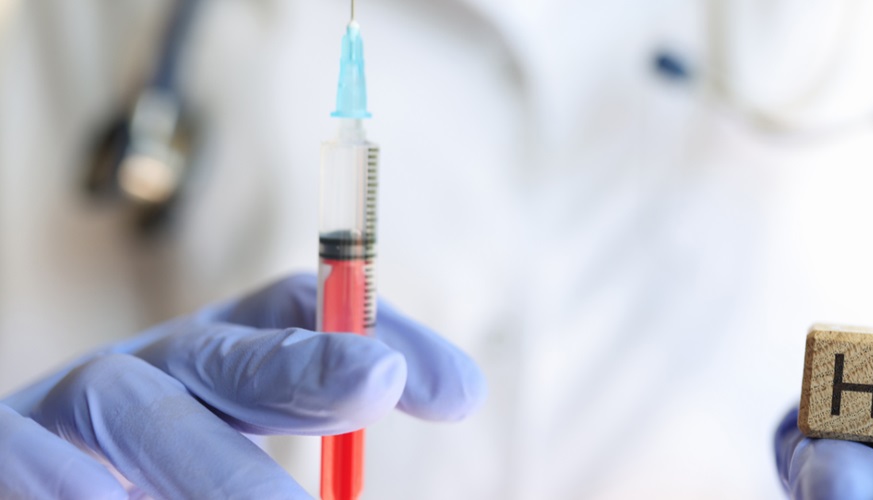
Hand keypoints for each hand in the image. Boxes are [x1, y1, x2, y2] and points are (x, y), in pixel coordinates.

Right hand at [0, 274, 484, 498]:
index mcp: (216, 367)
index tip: (457, 394)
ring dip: (217, 467)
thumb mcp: (234, 466)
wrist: (31, 489)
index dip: (379, 334)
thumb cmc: (155, 487)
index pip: (301, 311)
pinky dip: (78, 487)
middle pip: (228, 352)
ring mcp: (59, 410)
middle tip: (375, 381)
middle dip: (305, 364)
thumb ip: (308, 453)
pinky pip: (36, 462)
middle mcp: (145, 374)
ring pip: (140, 410)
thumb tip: (455, 400)